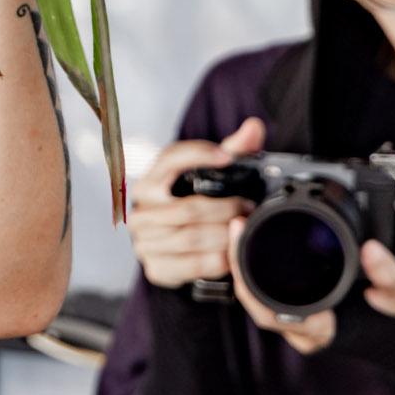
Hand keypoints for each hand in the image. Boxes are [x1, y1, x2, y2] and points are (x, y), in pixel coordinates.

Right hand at [128, 117, 264, 288]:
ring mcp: (144, 241)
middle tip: (250, 207)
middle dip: (226, 208)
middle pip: (188, 208)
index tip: (227, 158)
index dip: (198, 155)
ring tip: (244, 230)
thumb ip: (234, 151)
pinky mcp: (155, 267)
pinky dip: (217, 260)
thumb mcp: (211, 177)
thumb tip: (254, 126)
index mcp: (150, 180)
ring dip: (224, 235)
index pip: (169, 160)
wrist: (176, 247)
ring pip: (191, 237)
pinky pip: (192, 265)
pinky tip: (231, 254)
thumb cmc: (195, 203)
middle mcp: (141, 210)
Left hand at [229, 231, 394, 355]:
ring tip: (240, 227)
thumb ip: (390, 276)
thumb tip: (371, 249)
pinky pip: (267, 294)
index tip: (247, 253)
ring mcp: (300, 323)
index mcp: (324, 329)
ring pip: (258, 299)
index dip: (255, 290)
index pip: (276, 315)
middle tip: (238, 227)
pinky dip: (256, 269)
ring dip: (244, 265)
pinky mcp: (299, 311)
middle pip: (257, 304)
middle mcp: (305, 330)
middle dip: (240, 266)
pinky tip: (252, 243)